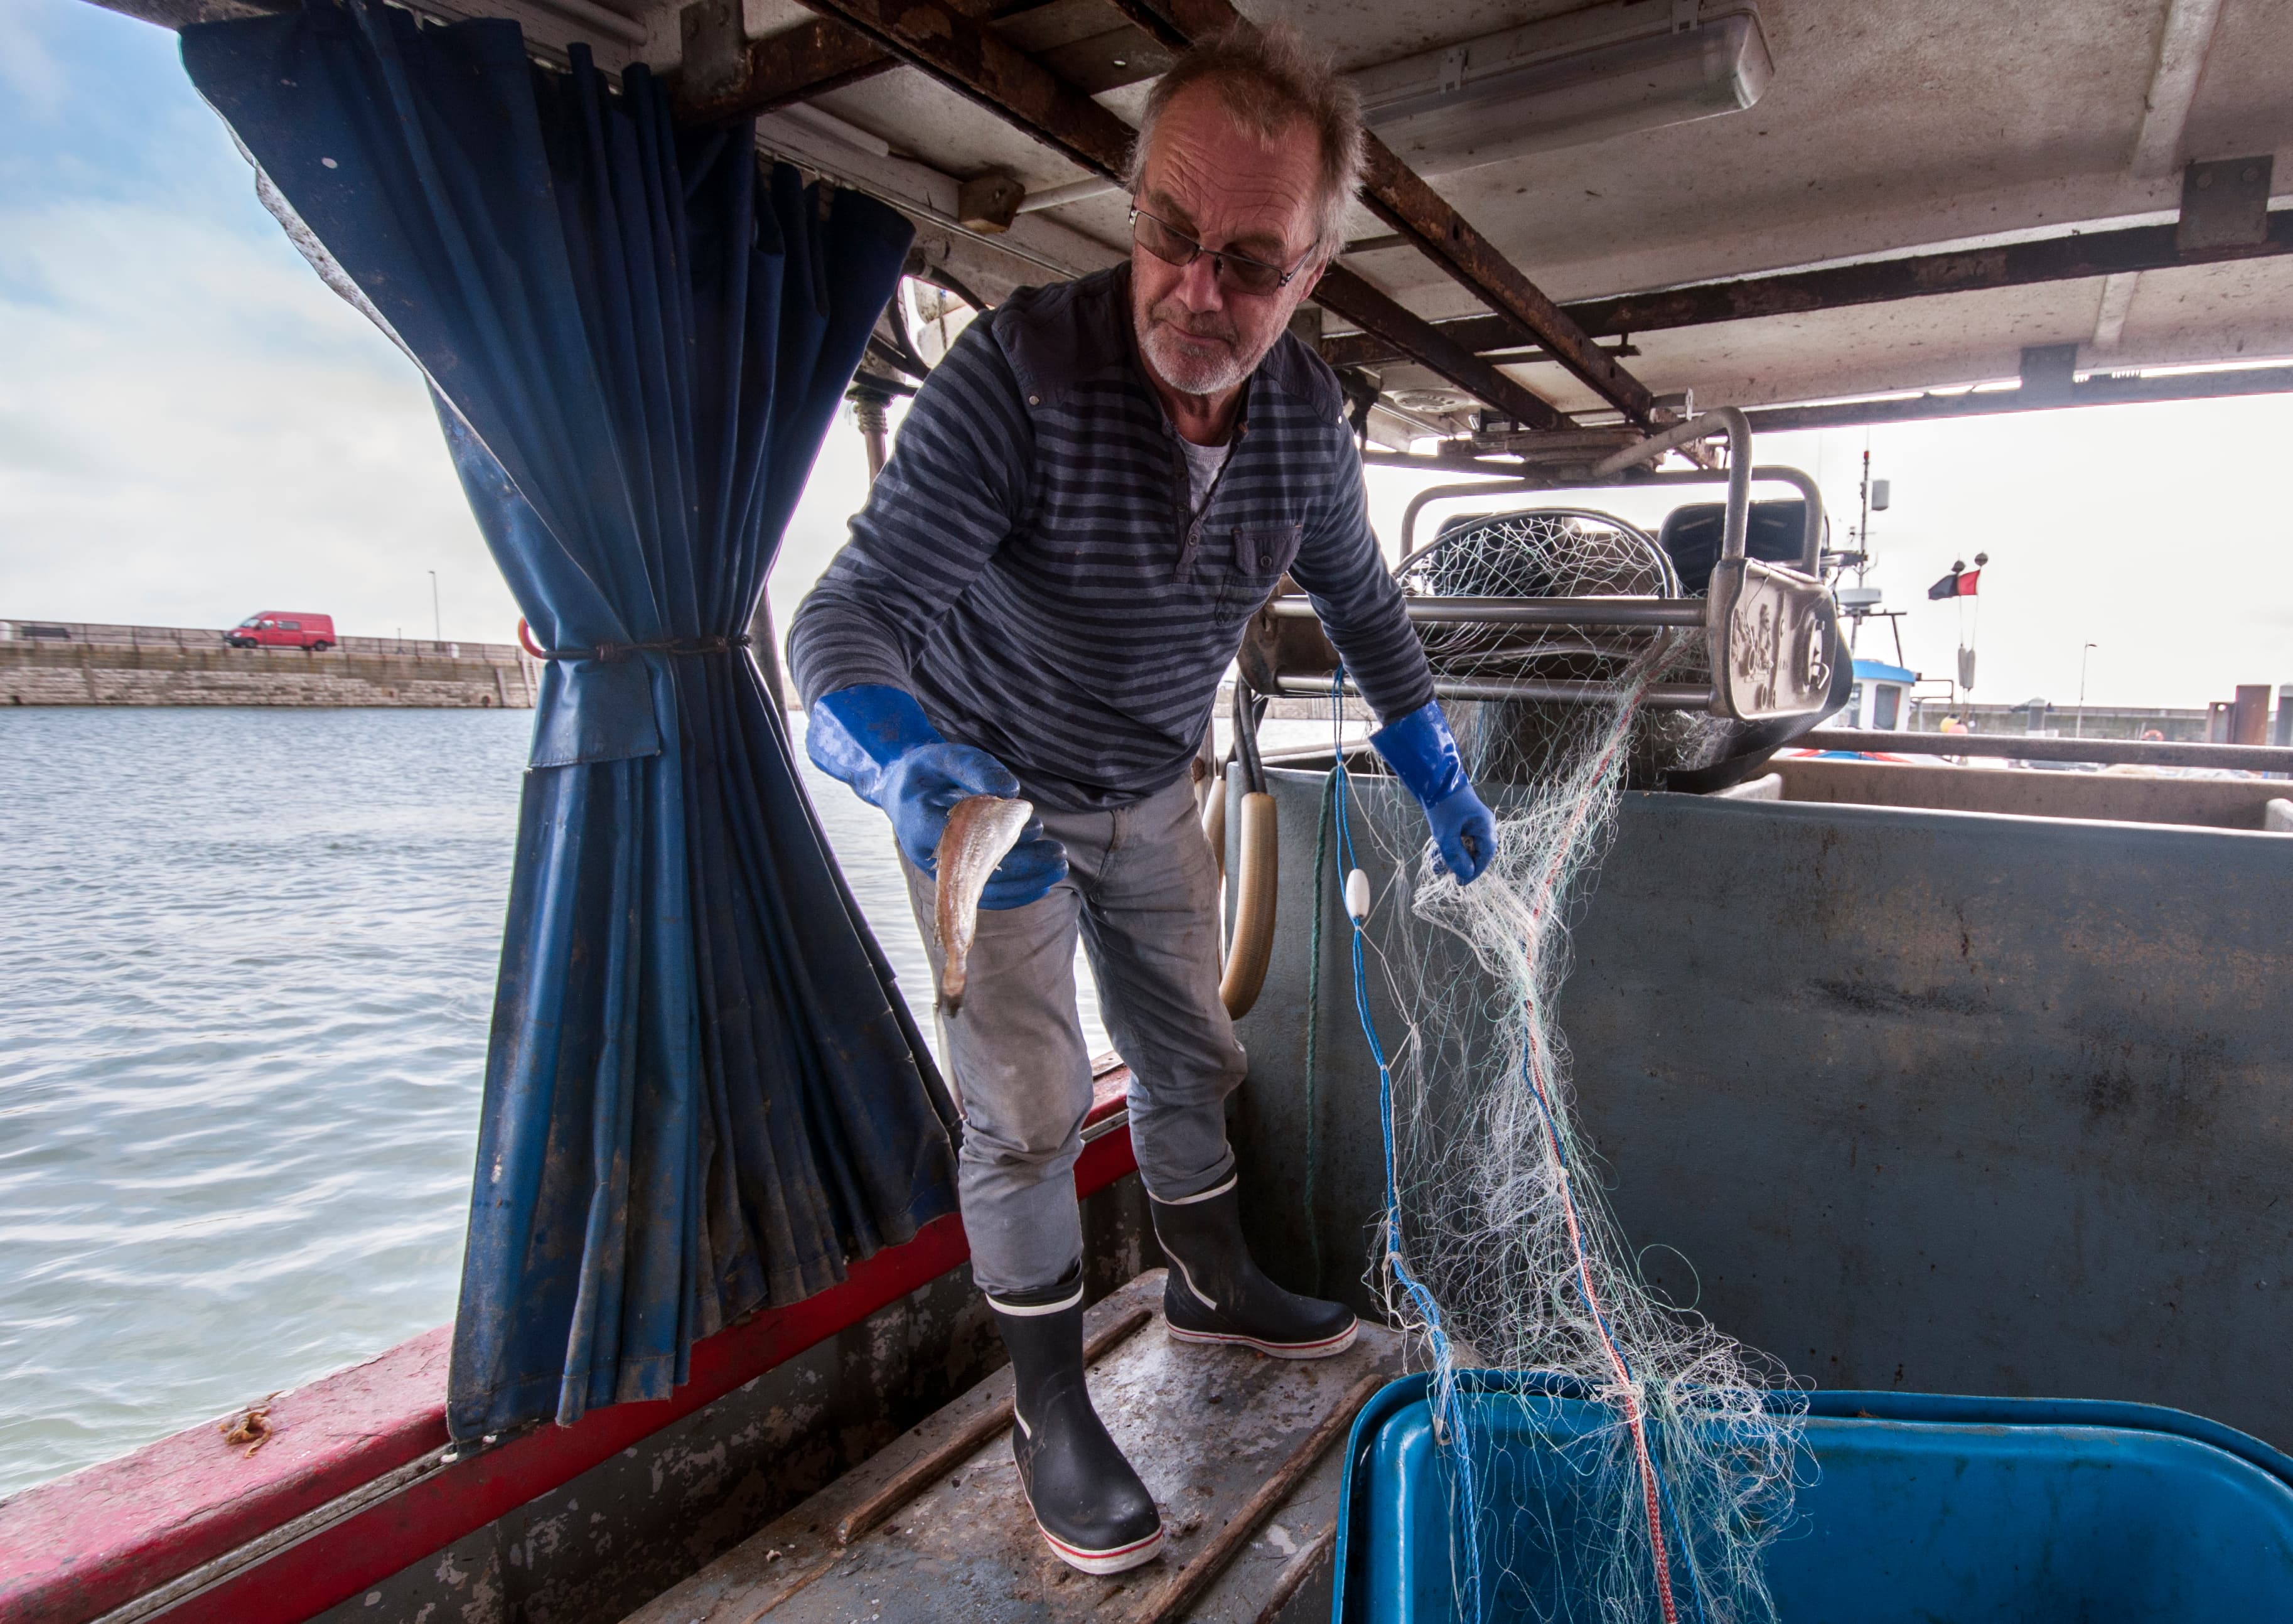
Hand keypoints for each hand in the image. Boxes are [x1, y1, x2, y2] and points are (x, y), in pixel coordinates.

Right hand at [808, 685, 1066, 907]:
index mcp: (918, 823)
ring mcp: (940, 870)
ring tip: (1058, 866)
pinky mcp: (953, 876)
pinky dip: (1014, 891)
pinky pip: (984, 892)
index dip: (999, 838)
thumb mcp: (945, 755)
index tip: (1033, 826)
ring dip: (1024, 882)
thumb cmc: (927, 770)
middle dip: (1023, 865)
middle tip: (1059, 853)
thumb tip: (1012, 791)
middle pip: (978, 870)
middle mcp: (928, 855)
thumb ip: (975, 767)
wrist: (902, 789)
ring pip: (984, 888)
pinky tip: (1043, 883)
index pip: (961, 839)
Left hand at [1368, 698, 1496, 886]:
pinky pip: (1457, 838)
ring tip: (1436, 865)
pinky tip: (1433, 855)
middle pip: (1475, 852)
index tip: (1460, 882)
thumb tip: (1465, 874)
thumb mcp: (1446, 835)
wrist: (1433, 777)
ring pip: (1464, 846)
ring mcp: (1471, 821)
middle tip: (1446, 874)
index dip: (1474, 871)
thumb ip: (1456, 857)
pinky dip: (1447, 846)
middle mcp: (1482, 824)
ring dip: (1450, 856)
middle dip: (1460, 864)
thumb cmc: (1442, 805)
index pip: (1486, 855)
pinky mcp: (1460, 819)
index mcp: (1485, 826)